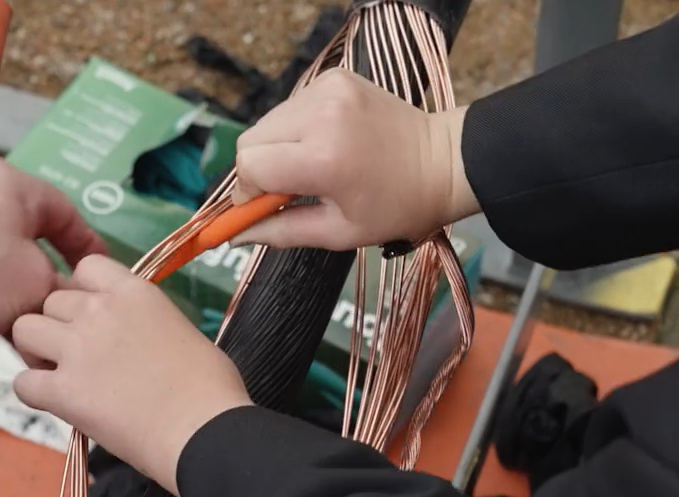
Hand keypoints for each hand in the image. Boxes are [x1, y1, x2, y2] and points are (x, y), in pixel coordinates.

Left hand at [0, 159, 106, 354]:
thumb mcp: (36, 286)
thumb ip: (61, 288)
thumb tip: (68, 296)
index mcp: (8, 183)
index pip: (64, 212)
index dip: (88, 247)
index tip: (99, 274)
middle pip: (19, 242)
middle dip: (34, 289)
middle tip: (47, 318)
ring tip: (2, 340)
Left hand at [10, 256, 251, 494]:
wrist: (203, 429)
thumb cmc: (210, 386)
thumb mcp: (182, 330)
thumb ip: (146, 323)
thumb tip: (135, 339)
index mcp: (134, 292)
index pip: (86, 267)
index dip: (83, 290)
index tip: (94, 316)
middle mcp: (99, 311)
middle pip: (51, 300)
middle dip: (58, 324)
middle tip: (76, 354)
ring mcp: (77, 349)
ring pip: (24, 330)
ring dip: (36, 351)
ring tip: (57, 373)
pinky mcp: (62, 391)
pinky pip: (22, 383)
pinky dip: (33, 392)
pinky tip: (55, 403)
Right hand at [232, 69, 476, 250]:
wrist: (444, 161)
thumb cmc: (396, 206)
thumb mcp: (339, 232)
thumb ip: (281, 231)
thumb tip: (234, 236)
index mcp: (324, 157)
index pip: (250, 165)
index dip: (247, 191)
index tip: (263, 205)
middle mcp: (321, 114)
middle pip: (251, 140)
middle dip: (259, 169)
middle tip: (289, 189)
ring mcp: (328, 89)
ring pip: (268, 121)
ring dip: (278, 147)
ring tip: (313, 165)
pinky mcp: (335, 76)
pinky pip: (292, 105)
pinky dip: (297, 127)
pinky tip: (326, 141)